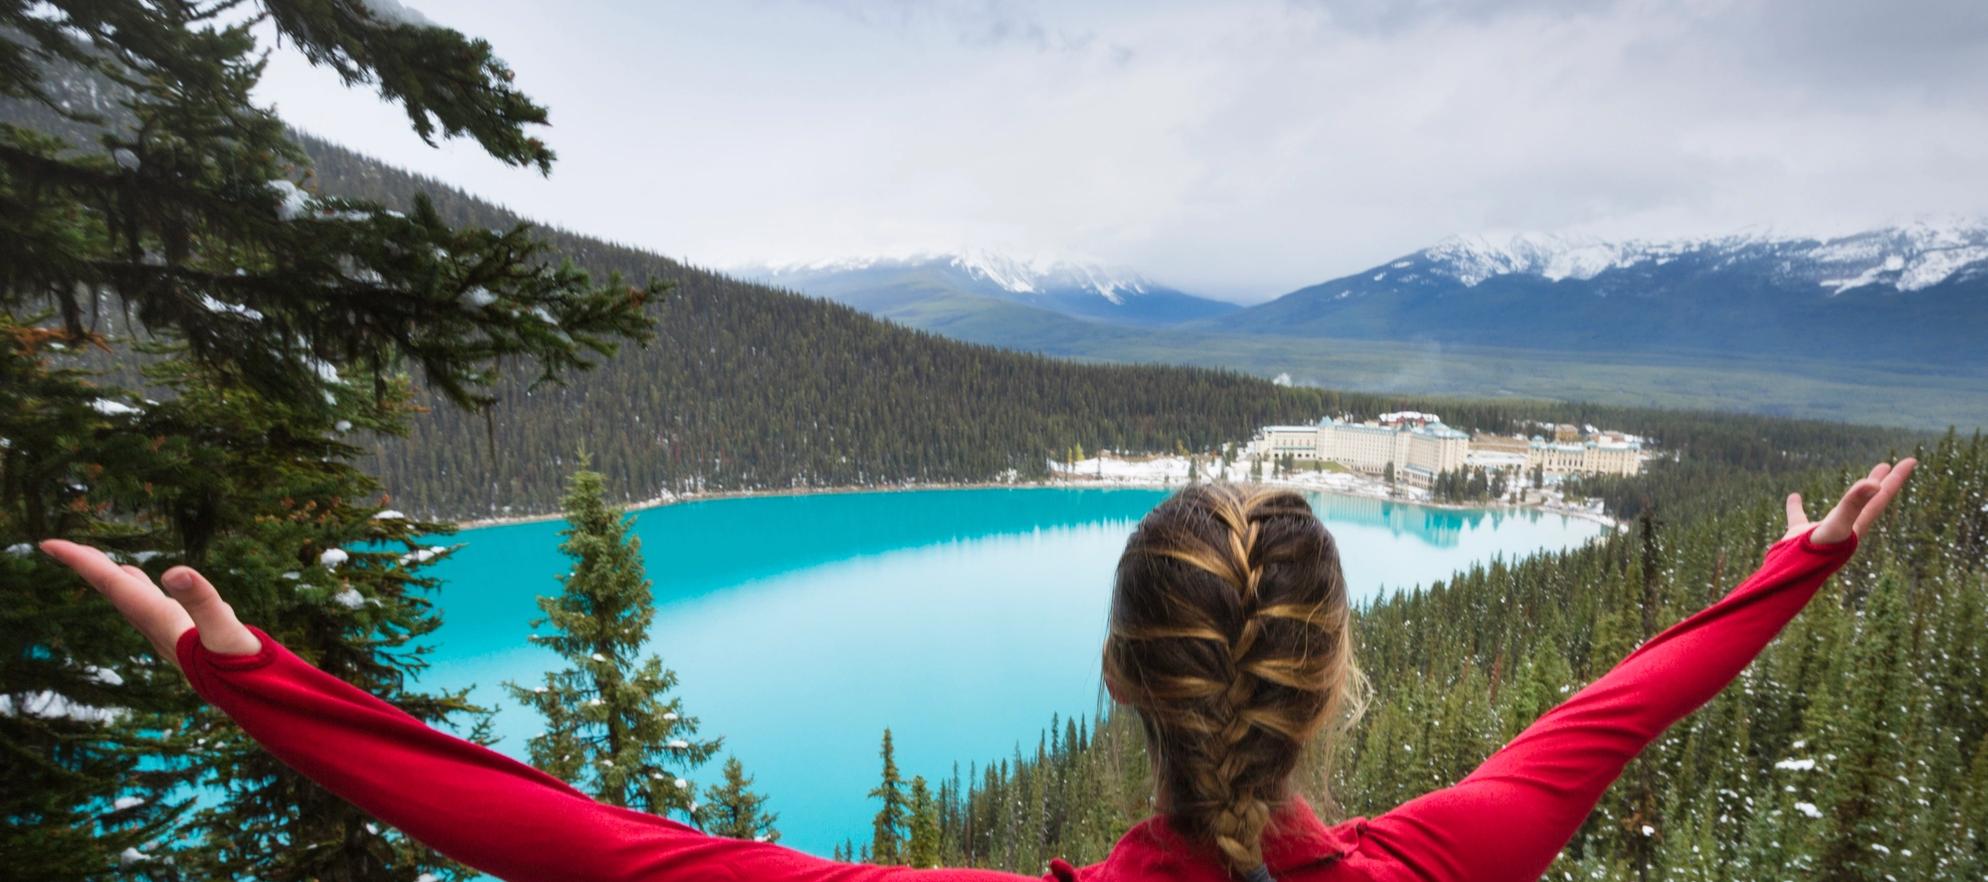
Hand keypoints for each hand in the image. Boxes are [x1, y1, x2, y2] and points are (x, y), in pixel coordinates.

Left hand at [40, 540, 260, 667]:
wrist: (255, 697)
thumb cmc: (240, 666)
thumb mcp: (224, 629)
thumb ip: (201, 600)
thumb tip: (173, 571)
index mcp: (160, 618)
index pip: (112, 585)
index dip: (80, 562)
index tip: (48, 545)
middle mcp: (158, 626)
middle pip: (115, 591)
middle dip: (89, 567)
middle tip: (61, 547)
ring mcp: (172, 632)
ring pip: (132, 600)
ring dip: (113, 579)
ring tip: (100, 563)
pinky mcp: (188, 634)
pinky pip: (154, 606)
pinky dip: (143, 589)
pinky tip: (151, 584)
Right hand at [1783, 457, 1916, 546]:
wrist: (1793, 576)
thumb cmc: (1819, 552)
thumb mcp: (1839, 524)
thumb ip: (1854, 504)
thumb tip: (1875, 484)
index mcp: (1858, 524)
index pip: (1882, 496)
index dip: (1896, 478)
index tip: (1911, 460)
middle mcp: (1846, 527)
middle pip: (1868, 500)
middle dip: (1879, 483)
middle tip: (1888, 466)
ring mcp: (1823, 531)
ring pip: (1841, 510)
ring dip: (1851, 496)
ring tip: (1856, 483)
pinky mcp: (1800, 535)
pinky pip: (1800, 516)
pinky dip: (1797, 506)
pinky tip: (1795, 497)